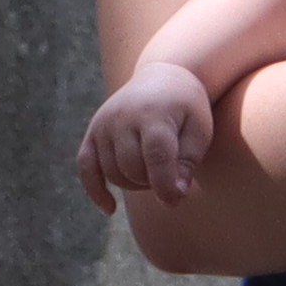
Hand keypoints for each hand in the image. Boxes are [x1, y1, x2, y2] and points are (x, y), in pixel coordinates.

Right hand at [78, 63, 215, 209]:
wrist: (163, 76)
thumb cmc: (187, 109)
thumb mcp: (199, 130)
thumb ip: (188, 163)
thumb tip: (172, 196)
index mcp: (154, 114)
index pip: (155, 156)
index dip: (165, 184)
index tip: (175, 200)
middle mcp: (123, 117)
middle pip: (133, 168)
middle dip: (154, 182)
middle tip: (172, 174)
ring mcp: (104, 124)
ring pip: (113, 173)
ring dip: (134, 183)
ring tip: (155, 172)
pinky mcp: (93, 132)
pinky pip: (85, 167)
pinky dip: (95, 190)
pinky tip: (110, 209)